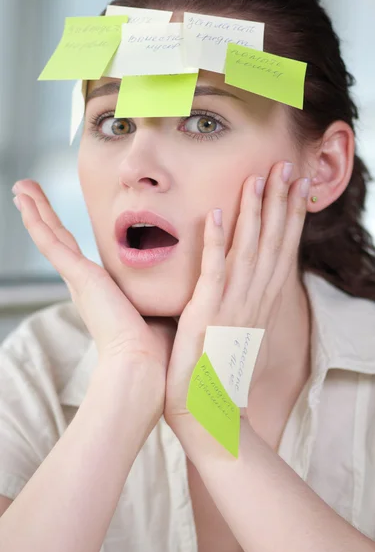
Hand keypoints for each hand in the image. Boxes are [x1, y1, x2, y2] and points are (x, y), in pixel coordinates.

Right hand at [12, 181, 175, 373]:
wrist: (144, 364)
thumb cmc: (154, 346)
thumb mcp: (156, 305)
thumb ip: (158, 288)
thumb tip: (177, 277)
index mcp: (99, 291)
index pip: (77, 254)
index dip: (64, 234)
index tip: (54, 218)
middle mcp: (84, 284)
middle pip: (59, 241)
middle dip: (43, 216)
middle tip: (27, 193)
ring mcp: (78, 280)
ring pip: (52, 236)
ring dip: (35, 211)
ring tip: (21, 188)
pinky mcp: (79, 277)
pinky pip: (51, 243)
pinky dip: (36, 220)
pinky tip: (23, 201)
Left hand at [164, 162, 309, 427]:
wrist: (208, 412)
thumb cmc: (219, 374)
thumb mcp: (240, 333)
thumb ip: (244, 305)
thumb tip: (248, 287)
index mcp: (260, 302)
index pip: (280, 251)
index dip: (290, 217)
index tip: (298, 185)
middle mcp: (252, 299)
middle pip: (272, 243)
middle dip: (281, 203)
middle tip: (288, 166)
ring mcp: (231, 305)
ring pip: (248, 250)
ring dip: (255, 213)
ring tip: (259, 178)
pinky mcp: (206, 314)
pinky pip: (213, 272)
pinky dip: (216, 242)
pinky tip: (217, 213)